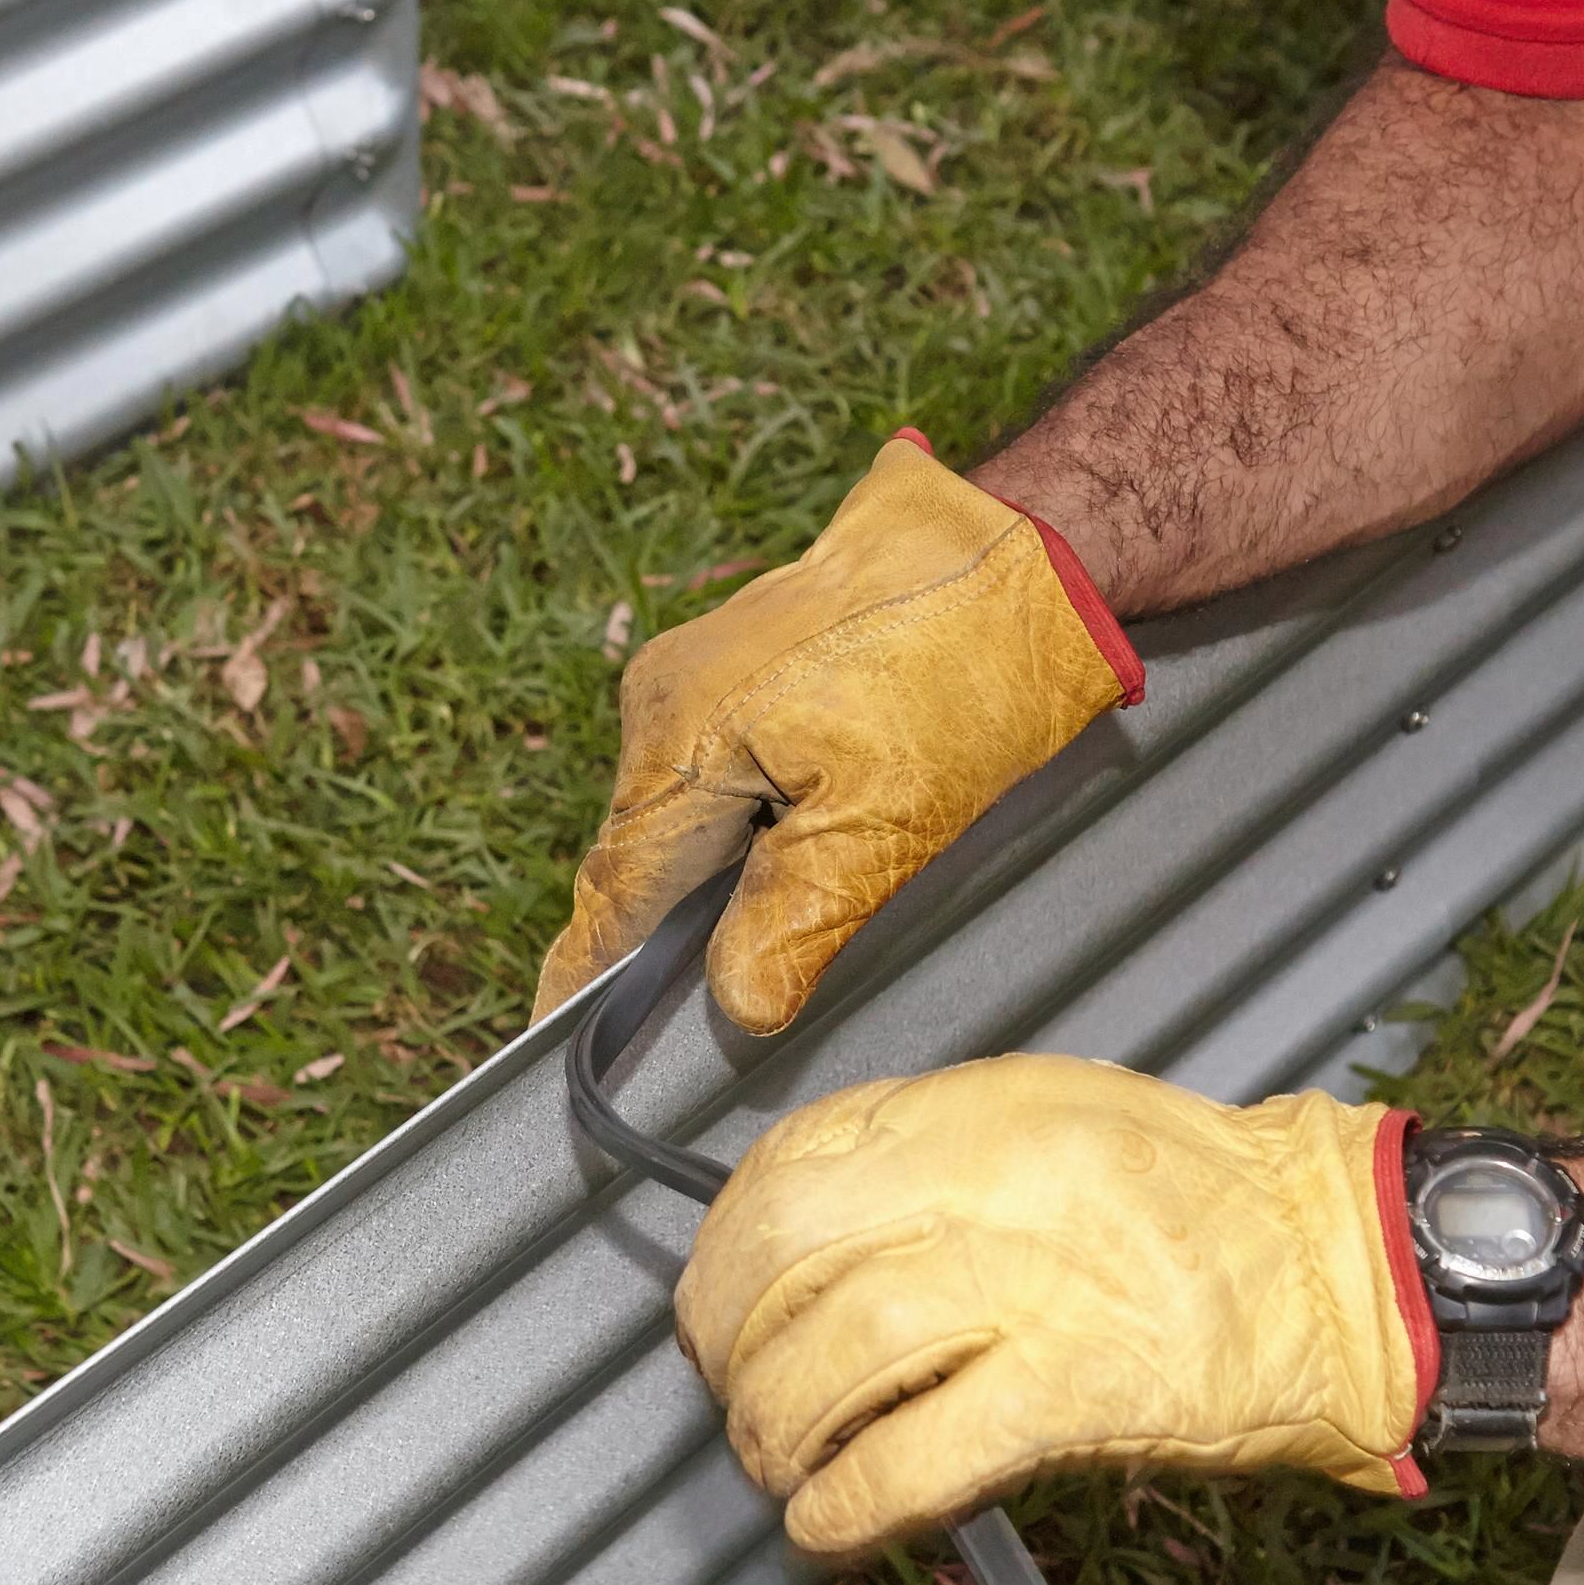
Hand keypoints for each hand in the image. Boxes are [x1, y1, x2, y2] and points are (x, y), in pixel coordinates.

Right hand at [531, 432, 1141, 1034]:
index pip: (612, 891)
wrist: (1025, 543)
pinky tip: (831, 812)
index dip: (588, 975)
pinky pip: (722, 757)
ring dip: (734, 859)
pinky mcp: (743, 651)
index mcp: (680, 740)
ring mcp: (700, 663)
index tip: (558, 1042)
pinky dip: (760, 807)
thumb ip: (795, 921)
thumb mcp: (887, 820)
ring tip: (825, 870)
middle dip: (684, 920)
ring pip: (689, 805)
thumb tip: (735, 1007)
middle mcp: (665, 695)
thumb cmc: (966, 669)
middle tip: (754, 979)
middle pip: (647, 851)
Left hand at [677, 1057, 1433, 1556]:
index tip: (717, 1293)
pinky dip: (848, 1500)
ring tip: (774, 1459)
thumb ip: (924, 1157)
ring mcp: (1039, 1286)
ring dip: (775, 1426)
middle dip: (726, 1334)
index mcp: (982, 1112)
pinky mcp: (1082, 1388)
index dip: (725, 1240)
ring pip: (836, 1351)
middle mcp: (997, 1184)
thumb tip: (798, 1234)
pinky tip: (825, 1522)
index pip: (794, 1160)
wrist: (1342, 1265)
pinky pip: (920, 1453)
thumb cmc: (1199, 1199)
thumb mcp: (1048, 1120)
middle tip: (729, 1385)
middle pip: (788, 1252)